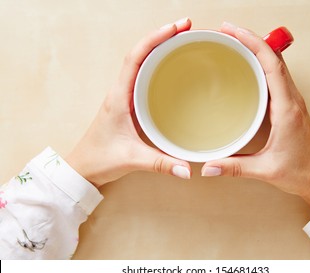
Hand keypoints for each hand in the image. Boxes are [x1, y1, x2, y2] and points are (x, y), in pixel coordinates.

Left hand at [66, 18, 192, 186]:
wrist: (83, 168)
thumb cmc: (99, 159)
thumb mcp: (132, 159)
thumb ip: (161, 164)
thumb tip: (187, 170)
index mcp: (119, 97)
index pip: (135, 59)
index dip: (154, 39)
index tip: (175, 28)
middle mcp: (120, 92)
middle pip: (140, 54)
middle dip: (162, 37)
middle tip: (186, 28)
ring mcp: (124, 96)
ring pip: (141, 63)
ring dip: (159, 48)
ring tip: (181, 39)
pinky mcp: (128, 104)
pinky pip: (143, 77)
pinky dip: (156, 65)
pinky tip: (170, 67)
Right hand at [202, 22, 309, 210]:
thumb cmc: (301, 172)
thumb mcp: (265, 169)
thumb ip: (234, 168)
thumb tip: (208, 167)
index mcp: (287, 109)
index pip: (271, 65)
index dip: (252, 43)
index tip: (232, 31)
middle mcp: (292, 100)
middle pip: (274, 57)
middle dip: (250, 39)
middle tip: (226, 32)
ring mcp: (292, 101)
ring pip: (277, 64)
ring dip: (257, 49)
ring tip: (234, 43)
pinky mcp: (290, 106)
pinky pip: (277, 76)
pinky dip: (262, 63)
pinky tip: (248, 67)